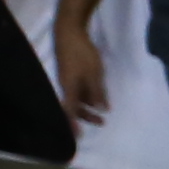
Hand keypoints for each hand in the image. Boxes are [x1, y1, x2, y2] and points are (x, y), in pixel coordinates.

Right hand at [53, 11, 102, 125]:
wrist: (69, 32)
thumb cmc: (82, 53)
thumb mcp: (94, 73)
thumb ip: (98, 91)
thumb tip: (101, 110)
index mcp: (69, 87)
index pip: (69, 110)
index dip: (72, 124)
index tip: (78, 136)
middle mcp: (65, 85)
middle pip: (73, 106)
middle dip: (86, 116)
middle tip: (102, 123)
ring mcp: (67, 79)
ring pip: (76, 98)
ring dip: (88, 106)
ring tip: (102, 112)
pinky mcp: (70, 72)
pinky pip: (77, 90)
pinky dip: (86, 96)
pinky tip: (96, 97)